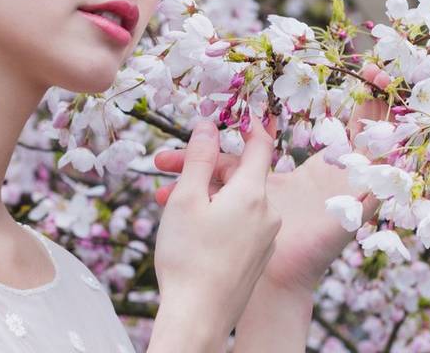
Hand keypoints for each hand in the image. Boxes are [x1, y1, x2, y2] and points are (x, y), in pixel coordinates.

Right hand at [148, 117, 281, 350]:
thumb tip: (209, 124)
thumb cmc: (188, 256)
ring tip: (163, 202)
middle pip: (238, 174)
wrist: (198, 317)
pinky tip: (186, 226)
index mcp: (253, 193)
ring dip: (203, 193)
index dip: (248, 124)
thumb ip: (199, 157)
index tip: (236, 111)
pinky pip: (239, 223)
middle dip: (203, 166)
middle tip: (162, 167)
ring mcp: (265, 237)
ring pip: (234, 200)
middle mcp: (268, 213)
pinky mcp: (257, 257)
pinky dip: (215, 215)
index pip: (260, 145)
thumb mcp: (185, 198)